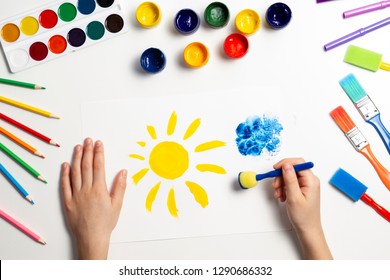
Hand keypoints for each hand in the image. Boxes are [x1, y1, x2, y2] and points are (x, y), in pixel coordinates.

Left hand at [61, 138, 126, 258]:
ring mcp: (75, 195)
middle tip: (88, 140)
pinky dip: (65, 174)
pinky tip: (66, 165)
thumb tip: (123, 172)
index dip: (98, 153)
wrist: (91, 238)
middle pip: (87, 166)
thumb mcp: (117, 205)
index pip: (99, 166)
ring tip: (78, 147)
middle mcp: (86, 190)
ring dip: (77, 158)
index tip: (98, 143)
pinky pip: (65, 185)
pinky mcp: (67, 202)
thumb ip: (120, 187)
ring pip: (75, 172)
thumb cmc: (106, 223)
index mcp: (99, 190)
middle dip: (88, 151)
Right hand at [272, 158, 331, 258]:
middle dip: (281, 176)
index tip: (275, 168)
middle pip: (292, 169)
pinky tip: (282, 196)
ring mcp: (306, 184)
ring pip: (289, 176)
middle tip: (275, 185)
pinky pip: (290, 182)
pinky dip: (283, 188)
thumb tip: (286, 165)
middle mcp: (310, 180)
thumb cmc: (303, 216)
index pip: (298, 163)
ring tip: (278, 194)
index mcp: (311, 181)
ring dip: (281, 183)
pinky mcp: (302, 189)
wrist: (307, 229)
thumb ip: (290, 179)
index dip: (285, 163)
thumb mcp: (294, 196)